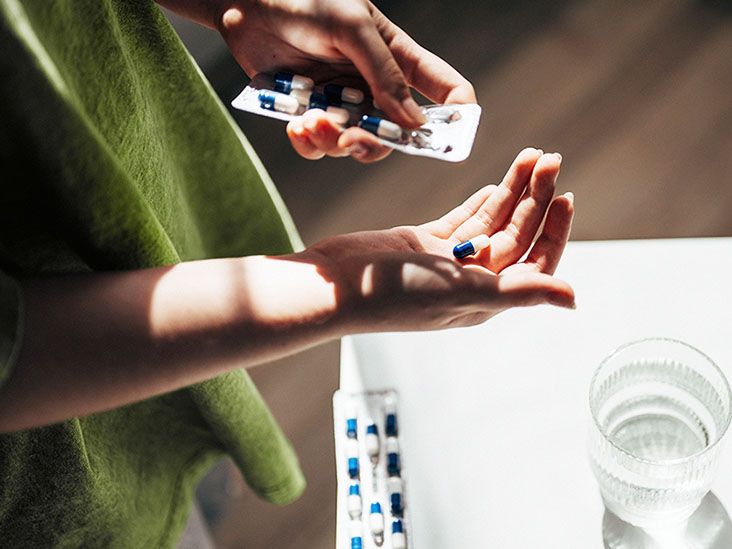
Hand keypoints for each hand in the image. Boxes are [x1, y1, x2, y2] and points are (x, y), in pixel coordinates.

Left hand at [215, 0, 475, 161]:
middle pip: (395, 134)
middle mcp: (375, 86)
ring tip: (310, 121)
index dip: (458, 116)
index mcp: (398, 58)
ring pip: (354, 144)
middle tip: (351, 139)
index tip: (454, 138)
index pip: (444, 89)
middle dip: (376, 142)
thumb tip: (414, 122)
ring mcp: (343, 102)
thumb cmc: (306, 0)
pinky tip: (296, 125)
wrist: (247, 2)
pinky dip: (308, 142)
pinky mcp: (311, 111)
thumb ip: (385, 73)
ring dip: (333, 141)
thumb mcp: (353, 28)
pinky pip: (318, 144)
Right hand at [302, 148, 574, 330]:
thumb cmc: (396, 296)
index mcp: (487, 298)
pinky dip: (480, 202)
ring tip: (529, 156)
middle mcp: (471, 280)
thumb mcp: (466, 293)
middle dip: (535, 197)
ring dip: (511, 190)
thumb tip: (573, 300)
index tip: (565, 193)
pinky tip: (497, 184)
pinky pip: (462, 219)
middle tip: (548, 158)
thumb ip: (520, 291)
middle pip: (515, 233)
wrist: (337, 285)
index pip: (535, 260)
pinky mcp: (423, 242)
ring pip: (490, 220)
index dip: (554, 229)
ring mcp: (447, 260)